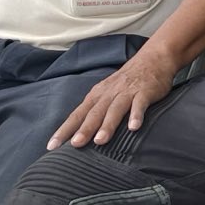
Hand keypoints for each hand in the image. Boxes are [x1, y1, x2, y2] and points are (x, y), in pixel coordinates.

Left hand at [48, 55, 176, 149]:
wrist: (152, 59)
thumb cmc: (126, 82)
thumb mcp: (107, 93)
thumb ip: (96, 112)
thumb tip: (79, 136)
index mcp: (97, 96)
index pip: (77, 115)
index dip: (64, 130)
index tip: (52, 146)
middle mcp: (109, 94)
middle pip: (94, 113)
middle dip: (84, 129)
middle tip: (75, 145)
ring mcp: (127, 92)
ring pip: (115, 109)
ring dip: (107, 124)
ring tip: (100, 140)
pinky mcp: (144, 92)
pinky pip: (139, 104)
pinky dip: (136, 115)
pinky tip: (134, 127)